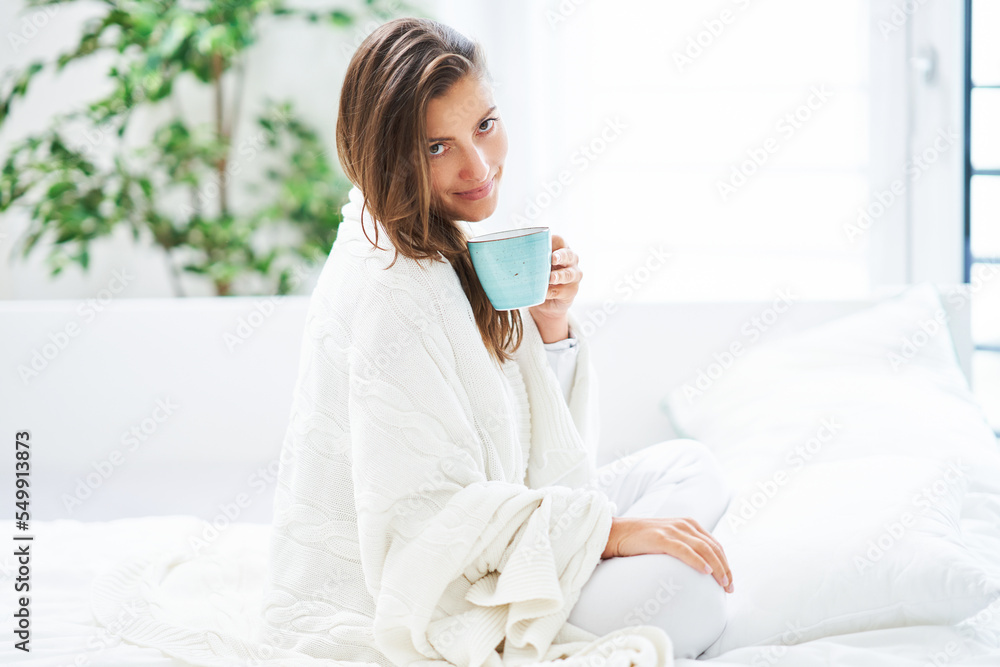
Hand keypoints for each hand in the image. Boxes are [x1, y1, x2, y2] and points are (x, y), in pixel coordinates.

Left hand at [528, 234, 580, 321]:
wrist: (545, 303)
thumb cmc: (537, 278)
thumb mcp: (531, 266)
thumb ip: (523, 258)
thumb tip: (497, 252)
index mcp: (559, 249)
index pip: (559, 240)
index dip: (552, 241)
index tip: (543, 243)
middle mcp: (570, 260)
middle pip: (569, 254)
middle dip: (561, 256)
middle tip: (552, 259)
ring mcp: (573, 275)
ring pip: (569, 274)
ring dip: (559, 276)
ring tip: (550, 278)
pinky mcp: (572, 291)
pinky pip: (562, 291)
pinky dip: (552, 292)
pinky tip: (545, 293)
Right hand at [602, 516, 734, 592]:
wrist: (616, 532)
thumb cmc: (641, 541)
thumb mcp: (668, 539)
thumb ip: (684, 546)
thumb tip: (700, 566)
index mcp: (688, 524)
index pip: (715, 544)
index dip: (725, 562)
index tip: (729, 580)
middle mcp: (684, 525)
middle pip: (713, 547)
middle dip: (725, 568)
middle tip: (729, 588)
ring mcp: (672, 530)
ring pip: (704, 549)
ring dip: (717, 567)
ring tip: (723, 584)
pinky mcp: (661, 538)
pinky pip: (685, 550)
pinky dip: (698, 561)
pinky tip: (706, 571)